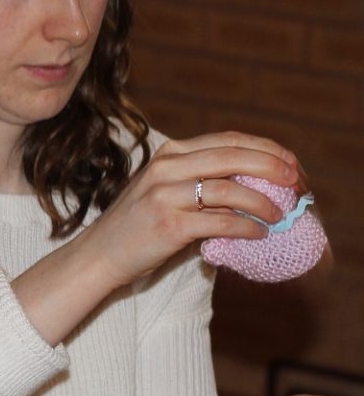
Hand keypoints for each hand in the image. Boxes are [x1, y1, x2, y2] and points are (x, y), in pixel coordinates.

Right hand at [74, 132, 298, 290]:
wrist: (99, 255)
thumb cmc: (138, 225)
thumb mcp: (166, 190)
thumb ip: (202, 181)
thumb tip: (258, 184)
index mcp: (169, 154)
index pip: (228, 140)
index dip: (266, 149)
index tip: (290, 164)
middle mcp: (166, 168)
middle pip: (233, 157)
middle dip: (273, 168)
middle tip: (296, 183)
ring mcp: (165, 196)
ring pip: (231, 189)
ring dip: (264, 203)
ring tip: (279, 215)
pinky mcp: (169, 225)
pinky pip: (221, 222)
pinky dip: (247, 227)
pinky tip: (259, 233)